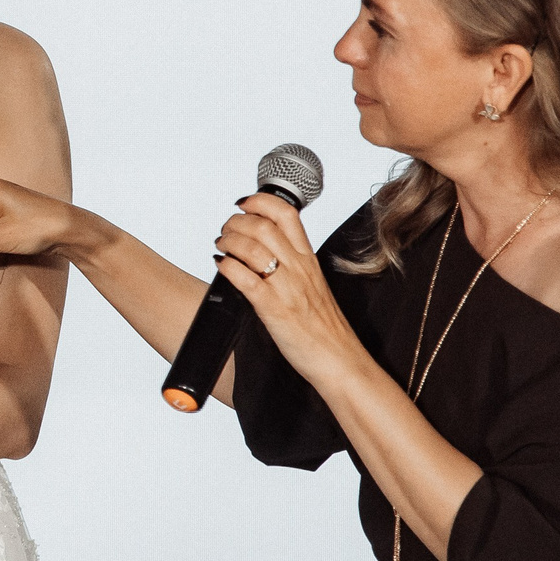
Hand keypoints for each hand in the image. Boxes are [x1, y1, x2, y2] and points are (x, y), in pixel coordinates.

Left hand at [212, 195, 364, 386]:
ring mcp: (286, 287)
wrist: (339, 359)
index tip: (243, 204)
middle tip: (225, 231)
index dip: (260, 201)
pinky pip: (246, 280)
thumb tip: (263, 248)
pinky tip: (221, 266)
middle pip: (263, 225)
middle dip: (235, 222)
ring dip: (228, 242)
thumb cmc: (323, 326)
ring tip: (221, 247)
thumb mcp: (312, 284)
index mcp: (308, 259)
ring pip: (252, 247)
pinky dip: (228, 267)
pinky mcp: (274, 309)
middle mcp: (298, 268)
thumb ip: (292, 264)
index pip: (286, 214)